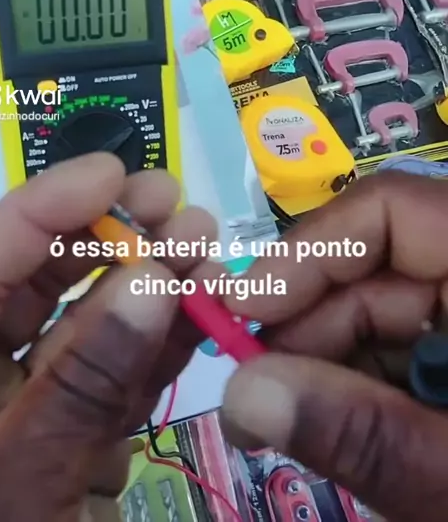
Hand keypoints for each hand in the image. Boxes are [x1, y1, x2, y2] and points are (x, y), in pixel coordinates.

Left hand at [0, 154, 213, 521]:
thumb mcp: (14, 488)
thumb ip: (81, 383)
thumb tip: (152, 278)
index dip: (47, 205)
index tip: (118, 170)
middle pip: (35, 281)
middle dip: (110, 237)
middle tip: (177, 206)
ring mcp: (17, 408)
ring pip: (80, 327)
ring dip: (144, 286)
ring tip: (203, 247)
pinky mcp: (60, 439)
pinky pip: (105, 381)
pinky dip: (152, 349)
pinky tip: (197, 313)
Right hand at [220, 173, 447, 521]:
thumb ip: (362, 433)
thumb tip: (241, 397)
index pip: (387, 212)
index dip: (304, 252)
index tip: (239, 310)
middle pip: (374, 268)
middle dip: (304, 328)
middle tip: (248, 397)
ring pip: (382, 313)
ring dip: (328, 364)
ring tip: (280, 420)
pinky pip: (406, 346)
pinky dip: (365, 383)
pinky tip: (339, 425)